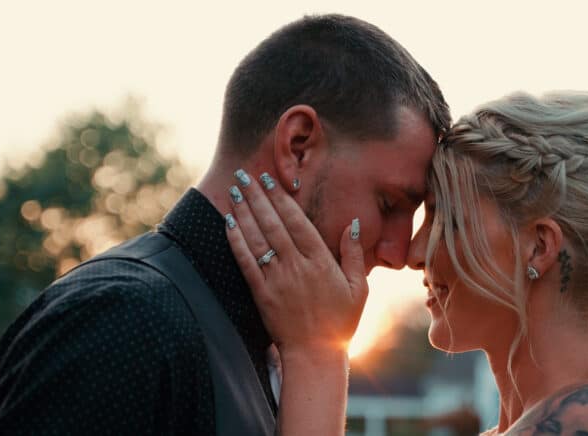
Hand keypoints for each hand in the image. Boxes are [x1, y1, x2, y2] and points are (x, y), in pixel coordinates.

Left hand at [223, 169, 368, 355]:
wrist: (315, 354)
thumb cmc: (340, 322)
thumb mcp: (359, 288)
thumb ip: (353, 254)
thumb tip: (353, 224)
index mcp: (321, 261)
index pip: (297, 221)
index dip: (281, 198)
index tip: (269, 180)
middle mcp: (297, 266)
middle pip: (272, 223)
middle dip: (257, 196)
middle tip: (244, 175)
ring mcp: (276, 279)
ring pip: (256, 238)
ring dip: (243, 212)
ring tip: (233, 191)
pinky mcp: (261, 293)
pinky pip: (245, 261)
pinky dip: (235, 240)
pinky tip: (228, 223)